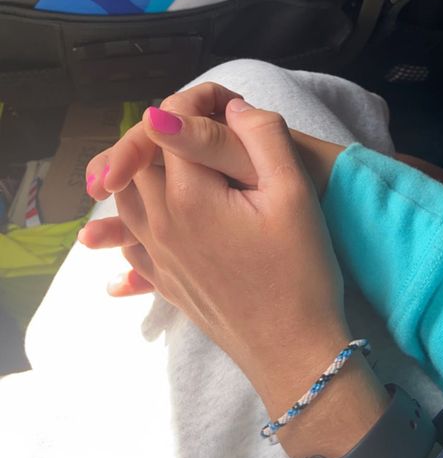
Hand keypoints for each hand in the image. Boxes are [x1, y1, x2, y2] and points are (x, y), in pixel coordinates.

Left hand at [108, 99, 388, 457]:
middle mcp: (161, 223)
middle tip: (194, 126)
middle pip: (137, 161)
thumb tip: (228, 105)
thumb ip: (261, 135)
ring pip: (126, 200)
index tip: (225, 103)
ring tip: (157, 162)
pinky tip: (126, 236)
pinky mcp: (166, 282)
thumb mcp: (294, 192)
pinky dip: (125, 228)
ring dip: (137, 174)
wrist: (295, 354)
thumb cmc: (301, 271)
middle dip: (160, 135)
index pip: (171, 127)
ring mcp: (158, 256)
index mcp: (189, 195)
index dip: (196, 103)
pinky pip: (131, 244)